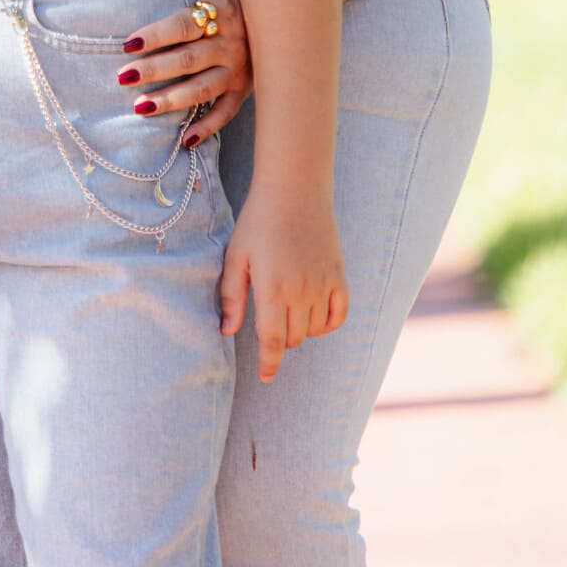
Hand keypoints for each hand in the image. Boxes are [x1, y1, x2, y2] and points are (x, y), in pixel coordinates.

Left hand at [119, 0, 250, 142]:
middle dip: (155, 70)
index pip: (183, 25)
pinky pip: (228, 112)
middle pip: (188, 60)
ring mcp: (241, 69)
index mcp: (223, 13)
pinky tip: (185, 141)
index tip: (127, 43)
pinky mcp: (247, 89)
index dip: (156, 34)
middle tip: (123, 77)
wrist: (288, 8)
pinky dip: (209, 127)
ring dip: (172, 100)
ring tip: (140, 108)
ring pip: (203, 89)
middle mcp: (232, 44)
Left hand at [219, 186, 347, 382]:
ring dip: (300, 328)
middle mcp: (301, 292)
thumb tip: (226, 332)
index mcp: (272, 289)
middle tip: (269, 315)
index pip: (273, 342)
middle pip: (292, 338)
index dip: (269, 365)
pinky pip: (339, 316)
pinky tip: (314, 313)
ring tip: (288, 306)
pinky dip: (327, 322)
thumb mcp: (236, 255)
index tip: (265, 377)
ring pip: (314, 329)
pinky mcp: (339, 276)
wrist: (294, 189)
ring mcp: (324, 284)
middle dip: (279, 338)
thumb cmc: (258, 221)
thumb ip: (232, 296)